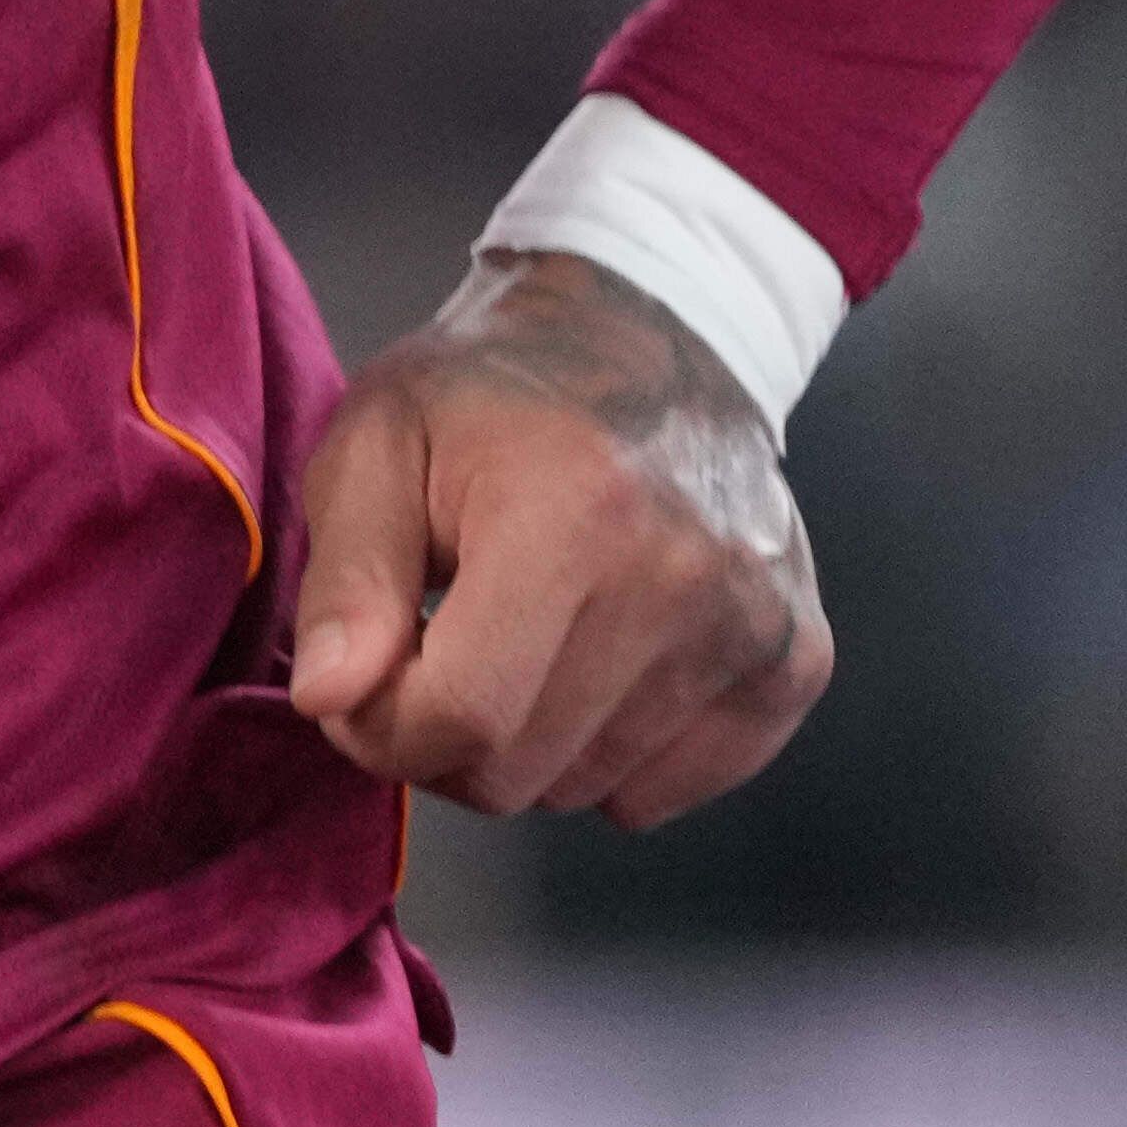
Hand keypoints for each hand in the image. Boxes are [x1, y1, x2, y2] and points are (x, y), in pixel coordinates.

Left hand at [284, 248, 830, 826]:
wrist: (652, 333)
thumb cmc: (493, 392)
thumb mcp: (377, 442)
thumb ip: (347, 578)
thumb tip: (330, 699)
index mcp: (574, 514)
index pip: (461, 718)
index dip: (379, 725)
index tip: (361, 677)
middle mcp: (684, 579)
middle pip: (519, 772)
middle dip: (444, 735)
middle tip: (435, 646)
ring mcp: (754, 626)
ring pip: (584, 791)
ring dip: (526, 741)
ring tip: (518, 635)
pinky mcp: (797, 662)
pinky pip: (662, 792)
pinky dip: (607, 753)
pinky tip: (591, 658)